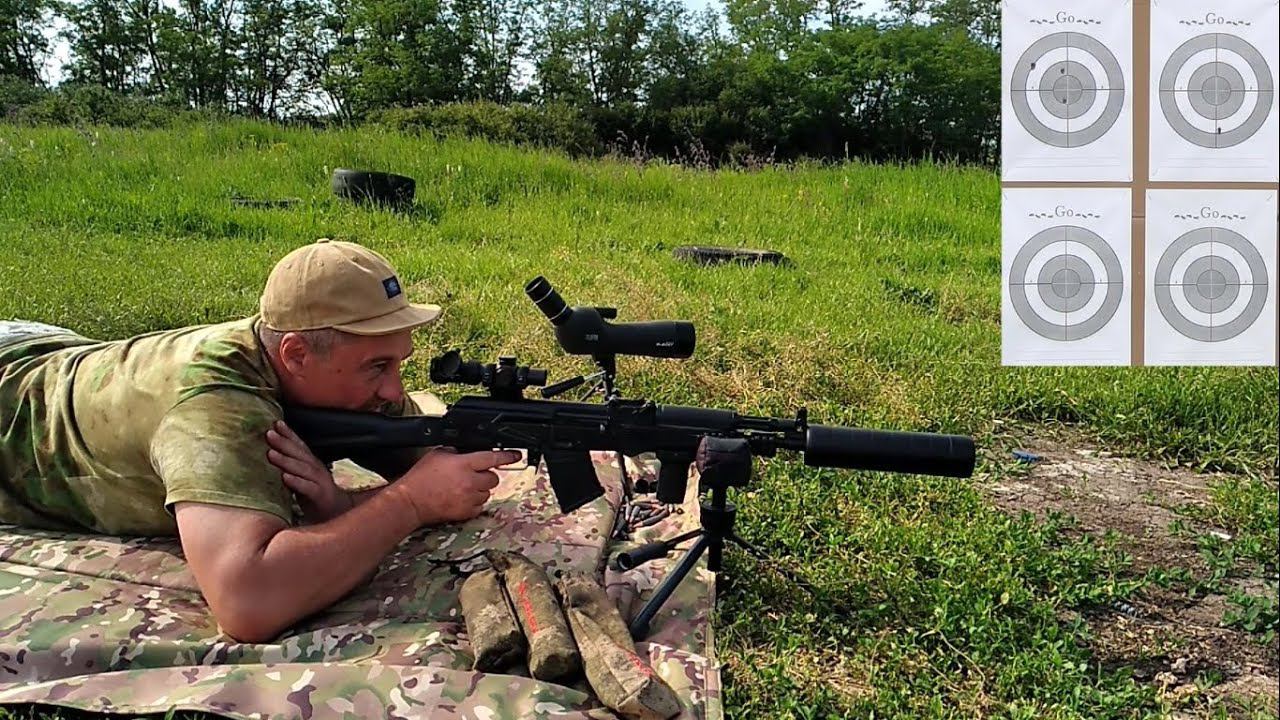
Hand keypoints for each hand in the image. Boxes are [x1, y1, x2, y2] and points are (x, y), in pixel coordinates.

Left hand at [266, 420, 352, 522]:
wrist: (337, 514)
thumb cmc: (315, 496)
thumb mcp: (303, 478)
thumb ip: (290, 468)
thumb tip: (268, 456)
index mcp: (312, 463)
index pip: (300, 446)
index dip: (289, 434)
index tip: (275, 423)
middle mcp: (317, 469)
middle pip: (299, 454)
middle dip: (284, 442)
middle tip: (269, 433)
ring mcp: (320, 482)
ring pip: (302, 469)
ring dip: (286, 460)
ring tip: (271, 454)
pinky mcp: (320, 497)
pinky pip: (307, 488)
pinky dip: (296, 482)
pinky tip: (285, 477)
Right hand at [391, 447, 521, 525]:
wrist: (411, 502)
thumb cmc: (421, 478)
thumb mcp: (438, 454)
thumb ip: (457, 452)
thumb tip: (469, 452)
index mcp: (463, 464)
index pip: (492, 458)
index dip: (507, 456)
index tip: (517, 455)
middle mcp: (469, 482)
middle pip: (493, 478)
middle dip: (485, 475)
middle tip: (472, 475)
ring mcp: (469, 498)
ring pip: (487, 493)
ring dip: (480, 489)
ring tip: (462, 488)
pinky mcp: (466, 512)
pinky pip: (480, 506)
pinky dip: (474, 502)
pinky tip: (460, 498)